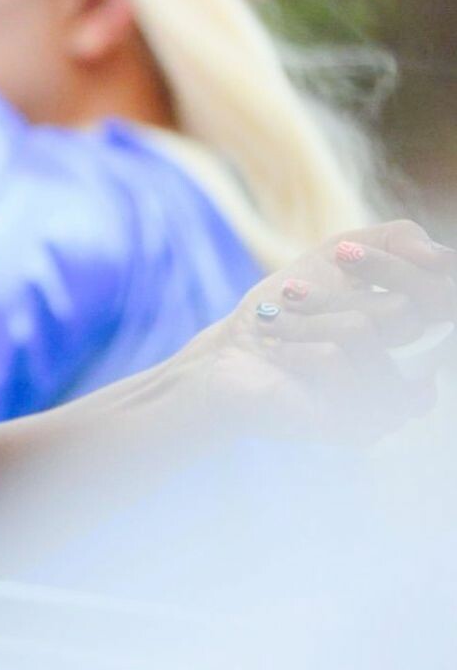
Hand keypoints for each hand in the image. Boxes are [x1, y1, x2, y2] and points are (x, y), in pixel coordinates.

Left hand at [182, 218, 456, 445]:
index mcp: (422, 333)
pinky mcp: (362, 428)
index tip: (341, 254)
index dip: (394, 267)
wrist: (233, 355)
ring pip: (363, 329)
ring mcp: (395, 406)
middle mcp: (420, 373)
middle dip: (334, 294)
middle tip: (291, 292)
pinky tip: (281, 354)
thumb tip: (437, 256)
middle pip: (405, 310)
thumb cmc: (290, 305)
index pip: (441, 295)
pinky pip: (336, 359)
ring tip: (277, 323)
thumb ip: (394, 241)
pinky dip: (298, 346)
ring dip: (308, 318)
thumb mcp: (339, 256)